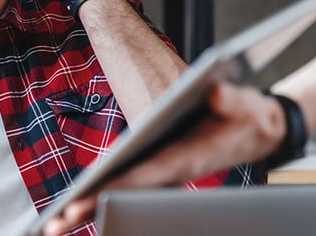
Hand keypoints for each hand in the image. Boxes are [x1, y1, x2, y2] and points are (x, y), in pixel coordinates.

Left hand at [41, 83, 285, 235]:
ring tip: (56, 222)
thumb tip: (214, 92)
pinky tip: (83, 204)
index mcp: (188, 157)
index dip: (114, 189)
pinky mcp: (163, 169)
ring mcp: (166, 173)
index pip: (145, 177)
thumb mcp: (246, 103)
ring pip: (125, 194)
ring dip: (93, 207)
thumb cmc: (251, 118)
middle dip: (90, 208)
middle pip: (126, 193)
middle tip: (53, 225)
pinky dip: (106, 195)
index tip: (84, 202)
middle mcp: (173, 171)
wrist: (263, 130)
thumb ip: (230, 98)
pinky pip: (130, 186)